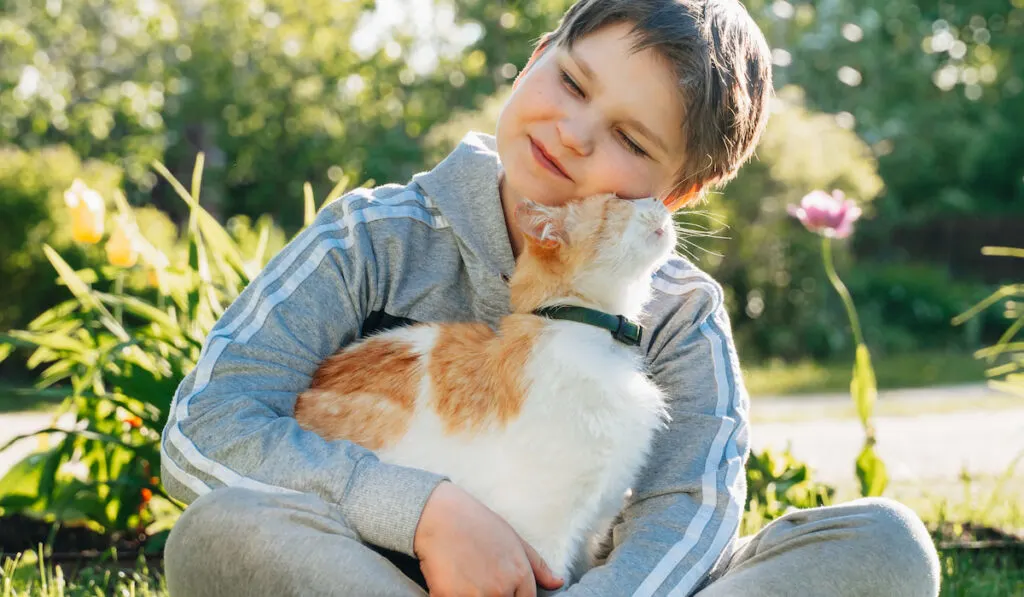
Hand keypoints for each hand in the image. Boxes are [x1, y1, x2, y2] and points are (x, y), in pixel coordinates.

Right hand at [414, 482, 563, 595]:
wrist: (440, 516)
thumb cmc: (478, 524)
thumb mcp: (514, 539)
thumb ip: (538, 566)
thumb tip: (558, 583)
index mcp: (520, 576)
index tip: (502, 589)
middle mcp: (501, 590)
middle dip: (496, 596)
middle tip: (482, 580)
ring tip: (468, 581)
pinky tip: (453, 585)